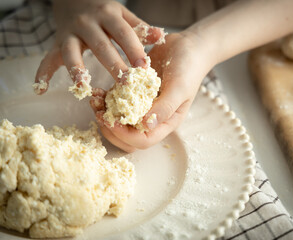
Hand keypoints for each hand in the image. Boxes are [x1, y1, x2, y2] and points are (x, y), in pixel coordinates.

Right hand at [34, 0, 163, 93]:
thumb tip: (161, 37)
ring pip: (71, 53)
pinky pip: (48, 58)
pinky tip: (40, 89)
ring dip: (76, 70)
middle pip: (101, 46)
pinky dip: (42, 73)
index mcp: (108, 15)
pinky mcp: (57, 43)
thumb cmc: (105, 12)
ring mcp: (70, 34)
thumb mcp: (123, 15)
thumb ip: (140, 28)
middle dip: (113, 65)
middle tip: (125, 83)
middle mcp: (87, 24)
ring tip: (82, 88)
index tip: (145, 66)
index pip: (123, 33)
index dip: (134, 49)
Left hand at [90, 31, 215, 151]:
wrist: (187, 46)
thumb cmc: (189, 68)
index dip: (126, 135)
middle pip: (127, 137)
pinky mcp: (132, 93)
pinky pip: (114, 102)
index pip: (144, 140)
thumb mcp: (180, 88)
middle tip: (99, 113)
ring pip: (118, 121)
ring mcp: (141, 106)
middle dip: (110, 128)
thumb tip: (146, 126)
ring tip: (94, 100)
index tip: (113, 120)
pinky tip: (97, 90)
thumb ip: (165, 108)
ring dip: (104, 114)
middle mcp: (152, 118)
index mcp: (165, 122)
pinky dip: (104, 99)